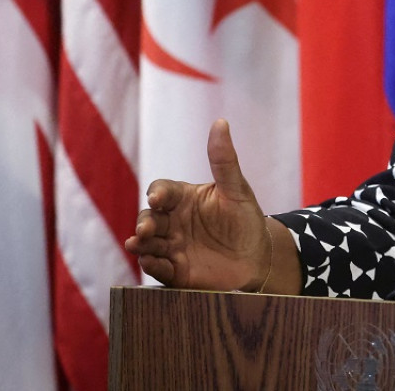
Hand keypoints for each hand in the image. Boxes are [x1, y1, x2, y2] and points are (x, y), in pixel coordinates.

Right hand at [124, 119, 272, 291]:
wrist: (257, 259)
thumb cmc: (245, 219)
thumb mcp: (237, 189)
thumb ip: (224, 160)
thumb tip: (220, 122)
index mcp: (184, 198)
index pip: (163, 190)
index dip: (158, 192)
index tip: (158, 197)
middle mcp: (172, 221)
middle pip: (150, 217)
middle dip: (145, 221)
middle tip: (146, 228)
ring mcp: (171, 246)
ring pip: (148, 242)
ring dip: (141, 243)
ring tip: (137, 244)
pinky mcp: (175, 271)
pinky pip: (158, 268)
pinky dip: (152, 265)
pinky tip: (150, 262)